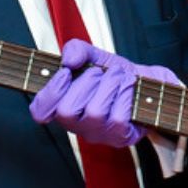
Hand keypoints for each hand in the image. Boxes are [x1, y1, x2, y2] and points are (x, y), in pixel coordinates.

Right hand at [30, 39, 180, 147]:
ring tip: (118, 76)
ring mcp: (99, 133)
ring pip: (94, 112)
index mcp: (63, 105)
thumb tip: (69, 60)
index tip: (66, 73)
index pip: (40, 110)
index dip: (49, 92)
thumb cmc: (115, 75)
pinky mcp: (120, 137)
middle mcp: (78, 124)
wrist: (146, 84)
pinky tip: (129, 87)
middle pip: (67, 112)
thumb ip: (77, 50)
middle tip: (98, 73)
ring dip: (109, 85)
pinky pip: (117, 118)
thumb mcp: (94, 56)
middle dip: (85, 83)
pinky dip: (124, 95)